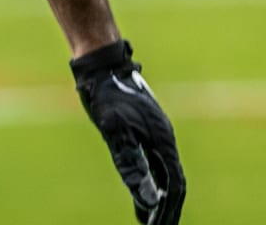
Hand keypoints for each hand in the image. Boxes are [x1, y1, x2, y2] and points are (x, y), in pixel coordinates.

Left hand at [71, 40, 184, 224]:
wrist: (103, 66)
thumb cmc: (108, 96)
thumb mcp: (116, 130)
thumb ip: (132, 164)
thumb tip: (147, 198)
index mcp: (162, 142)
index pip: (173, 184)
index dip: (169, 208)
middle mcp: (163, 139)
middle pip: (171, 181)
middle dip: (166, 207)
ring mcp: (154, 133)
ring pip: (162, 171)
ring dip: (158, 196)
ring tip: (150, 217)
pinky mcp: (143, 128)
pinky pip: (152, 160)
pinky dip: (149, 179)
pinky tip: (142, 187)